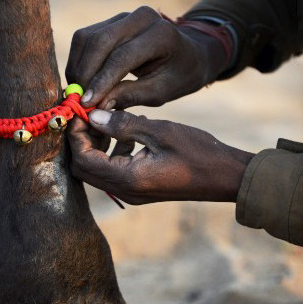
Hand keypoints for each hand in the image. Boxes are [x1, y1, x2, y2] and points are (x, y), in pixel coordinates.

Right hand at [65, 6, 228, 110]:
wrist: (188, 54)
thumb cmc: (177, 77)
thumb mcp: (161, 92)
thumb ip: (130, 96)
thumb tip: (97, 107)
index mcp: (160, 34)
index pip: (121, 57)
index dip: (101, 82)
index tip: (87, 104)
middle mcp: (140, 17)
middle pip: (99, 42)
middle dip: (84, 74)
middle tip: (78, 102)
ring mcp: (123, 16)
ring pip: (86, 38)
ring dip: (77, 68)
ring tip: (79, 94)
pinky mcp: (110, 21)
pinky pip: (85, 39)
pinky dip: (78, 61)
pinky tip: (81, 82)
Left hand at [69, 109, 253, 204]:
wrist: (226, 177)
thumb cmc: (199, 152)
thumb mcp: (160, 131)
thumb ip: (123, 124)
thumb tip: (93, 115)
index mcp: (128, 178)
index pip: (84, 160)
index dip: (76, 135)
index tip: (81, 111)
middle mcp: (125, 191)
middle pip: (84, 169)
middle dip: (81, 141)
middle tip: (89, 115)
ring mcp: (132, 192)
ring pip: (97, 171)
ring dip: (95, 146)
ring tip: (108, 120)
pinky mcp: (139, 188)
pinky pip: (113, 172)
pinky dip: (111, 152)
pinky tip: (128, 133)